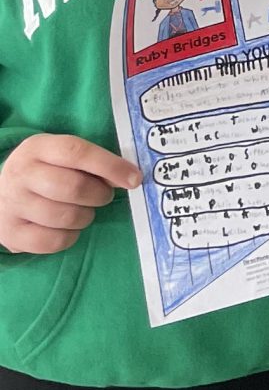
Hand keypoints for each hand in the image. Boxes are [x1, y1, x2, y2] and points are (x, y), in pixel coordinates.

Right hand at [0, 134, 140, 254]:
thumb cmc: (43, 172)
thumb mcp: (59, 157)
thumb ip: (90, 162)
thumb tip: (128, 177)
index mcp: (37, 148)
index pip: (77, 153)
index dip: (110, 166)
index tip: (134, 178)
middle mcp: (20, 174)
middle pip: (73, 188)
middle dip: (99, 195)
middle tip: (103, 196)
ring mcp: (12, 205)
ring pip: (65, 217)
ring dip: (85, 217)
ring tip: (83, 211)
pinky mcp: (10, 233)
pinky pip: (52, 241)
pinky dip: (69, 237)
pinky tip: (67, 228)